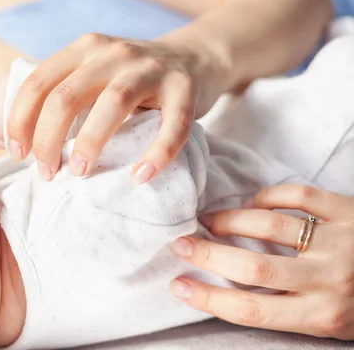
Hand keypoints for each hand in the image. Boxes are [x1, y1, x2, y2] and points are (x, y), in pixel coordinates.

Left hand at [6, 33, 222, 182]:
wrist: (194, 58)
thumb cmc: (129, 79)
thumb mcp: (90, 74)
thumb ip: (52, 94)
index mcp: (84, 50)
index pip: (37, 83)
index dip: (20, 120)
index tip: (18, 154)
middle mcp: (113, 53)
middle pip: (67, 96)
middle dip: (48, 139)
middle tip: (47, 173)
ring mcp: (150, 68)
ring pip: (113, 103)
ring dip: (90, 143)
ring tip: (79, 174)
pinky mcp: (185, 88)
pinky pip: (172, 124)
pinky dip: (156, 153)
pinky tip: (140, 176)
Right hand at [170, 184, 353, 339]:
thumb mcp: (328, 320)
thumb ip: (286, 306)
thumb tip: (226, 285)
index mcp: (323, 315)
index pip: (251, 310)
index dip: (208, 299)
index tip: (179, 286)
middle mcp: (330, 280)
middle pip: (253, 267)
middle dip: (207, 254)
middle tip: (180, 244)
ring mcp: (340, 241)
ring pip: (270, 226)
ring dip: (230, 220)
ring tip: (210, 220)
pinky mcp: (349, 210)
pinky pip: (299, 195)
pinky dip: (269, 196)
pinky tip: (254, 204)